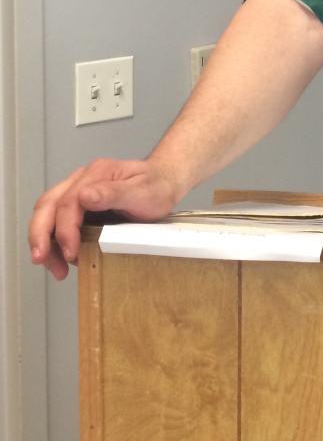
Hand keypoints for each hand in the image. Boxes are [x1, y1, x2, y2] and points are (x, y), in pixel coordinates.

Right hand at [29, 158, 180, 279]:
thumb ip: (114, 193)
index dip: (65, 230)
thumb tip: (84, 196)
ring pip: (47, 212)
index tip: (71, 253)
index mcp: (97, 174)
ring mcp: (78, 189)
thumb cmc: (156, 187)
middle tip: (42, 260)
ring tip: (55, 267)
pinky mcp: (78, 203)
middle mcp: (82, 179)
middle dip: (40, 235)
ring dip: (43, 240)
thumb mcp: (142, 192)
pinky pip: (56, 219)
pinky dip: (53, 239)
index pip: (68, 202)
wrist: (165, 182)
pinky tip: (62, 257)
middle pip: (47, 205)